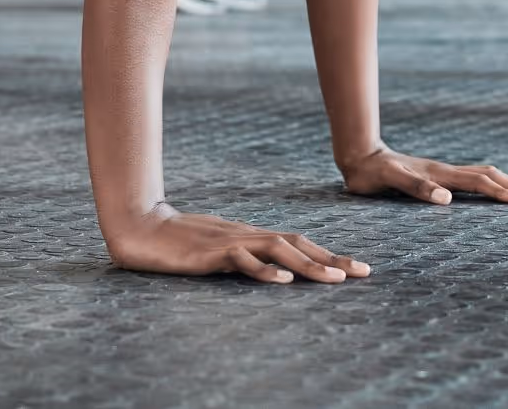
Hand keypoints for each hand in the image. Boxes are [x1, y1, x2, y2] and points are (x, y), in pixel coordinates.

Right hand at [107, 204, 369, 283]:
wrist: (144, 227)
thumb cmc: (183, 241)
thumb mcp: (222, 251)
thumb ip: (247, 257)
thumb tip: (273, 270)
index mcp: (255, 236)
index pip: (300, 244)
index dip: (329, 254)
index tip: (358, 268)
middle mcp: (250, 235)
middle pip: (299, 245)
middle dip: (333, 259)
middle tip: (364, 272)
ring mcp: (232, 242)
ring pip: (279, 251)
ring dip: (309, 265)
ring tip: (335, 278)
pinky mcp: (212, 254)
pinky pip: (242, 262)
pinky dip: (264, 271)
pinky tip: (283, 281)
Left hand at [340, 146, 507, 204]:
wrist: (360, 156)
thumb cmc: (372, 173)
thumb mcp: (390, 181)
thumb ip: (417, 189)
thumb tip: (446, 200)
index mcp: (441, 175)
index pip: (480, 184)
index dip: (503, 193)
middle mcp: (447, 172)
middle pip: (491, 176)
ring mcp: (444, 174)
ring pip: (485, 176)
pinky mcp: (439, 178)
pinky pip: (473, 181)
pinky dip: (492, 186)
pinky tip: (497, 193)